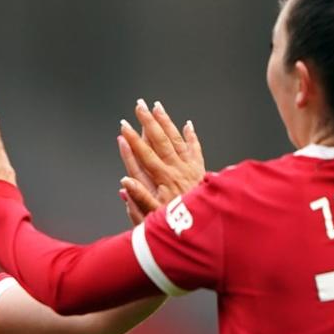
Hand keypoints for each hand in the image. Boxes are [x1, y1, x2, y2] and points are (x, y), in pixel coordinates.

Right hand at [117, 99, 204, 222]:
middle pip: (160, 140)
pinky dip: (191, 137)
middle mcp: (177, 170)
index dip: (132, 140)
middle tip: (139, 106)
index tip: (123, 127)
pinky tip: (187, 125)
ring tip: (157, 107)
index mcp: (164, 180)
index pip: (144, 155)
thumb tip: (124, 185)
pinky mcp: (200, 171)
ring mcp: (190, 168)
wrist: (210, 228)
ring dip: (166, 122)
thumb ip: (139, 201)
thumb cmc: (180, 226)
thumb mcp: (155, 219)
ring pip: (176, 139)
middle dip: (148, 121)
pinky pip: (196, 149)